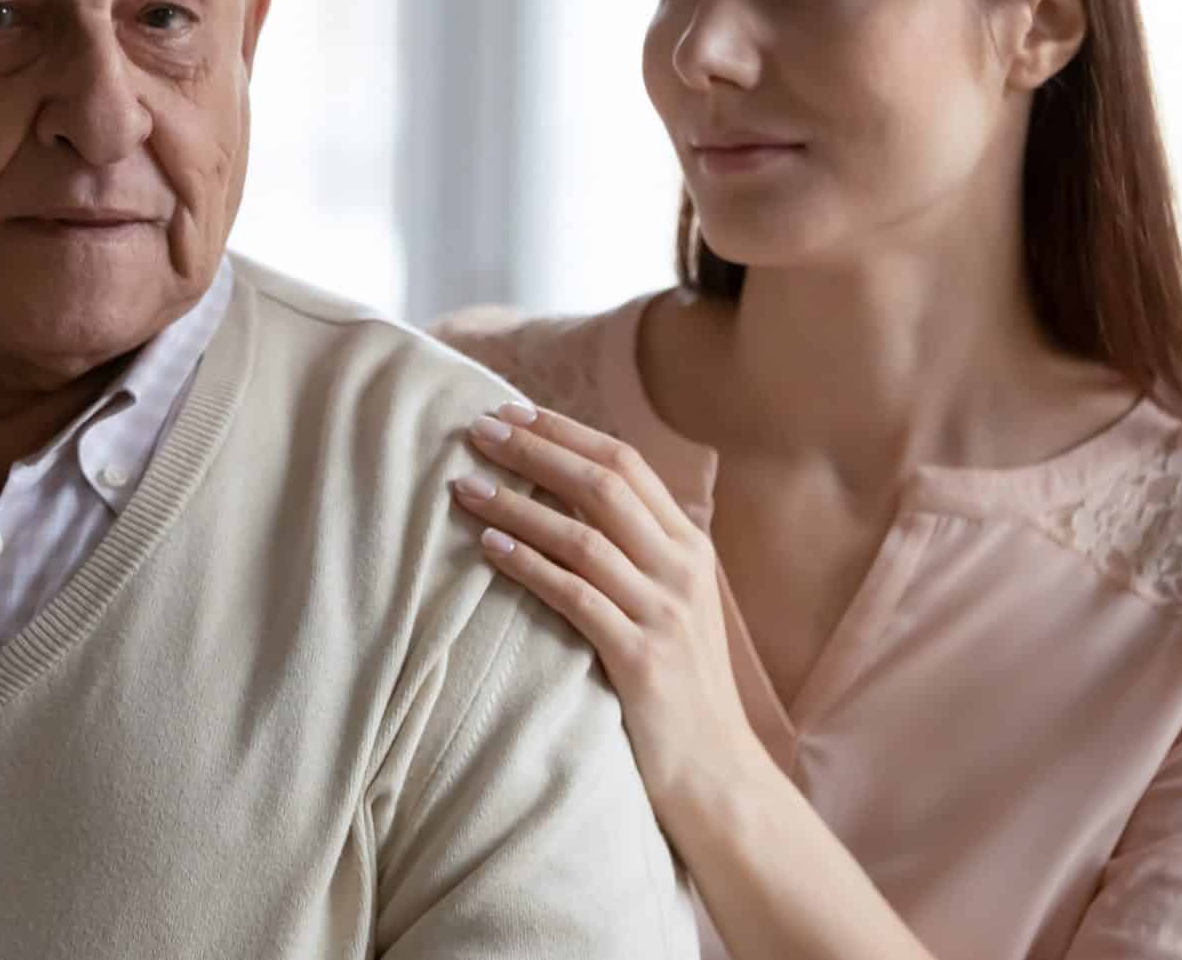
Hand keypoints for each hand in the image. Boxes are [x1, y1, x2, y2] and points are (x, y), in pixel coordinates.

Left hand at [451, 402, 764, 829]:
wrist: (719, 771)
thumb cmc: (681, 685)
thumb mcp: (673, 603)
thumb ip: (639, 550)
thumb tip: (573, 495)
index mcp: (690, 545)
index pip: (626, 463)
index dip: (565, 431)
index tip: (511, 411)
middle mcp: (680, 567)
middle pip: (601, 484)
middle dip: (535, 450)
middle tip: (478, 429)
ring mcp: (663, 611)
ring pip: (579, 535)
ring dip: (514, 504)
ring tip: (462, 486)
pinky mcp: (640, 657)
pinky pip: (573, 595)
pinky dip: (526, 564)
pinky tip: (487, 546)